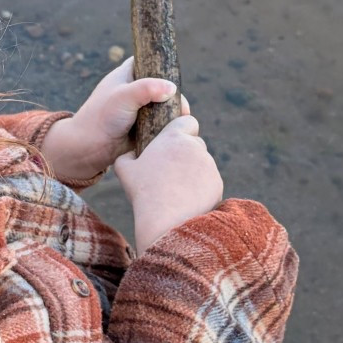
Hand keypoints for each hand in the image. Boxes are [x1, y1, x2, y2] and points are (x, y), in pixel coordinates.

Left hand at [38, 58, 180, 187]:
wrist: (88, 148)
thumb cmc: (101, 117)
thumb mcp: (124, 96)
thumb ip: (148, 88)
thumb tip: (172, 89)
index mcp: (127, 74)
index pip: (149, 60)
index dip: (163, 64)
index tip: (175, 75)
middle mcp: (135, 89)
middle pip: (162, 85)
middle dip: (174, 95)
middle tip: (181, 107)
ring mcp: (140, 109)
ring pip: (164, 106)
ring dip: (173, 113)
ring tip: (179, 120)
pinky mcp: (144, 127)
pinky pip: (162, 123)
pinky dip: (168, 126)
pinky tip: (175, 131)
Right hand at [113, 112, 223, 252]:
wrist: (168, 221)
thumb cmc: (144, 193)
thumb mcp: (125, 170)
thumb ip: (127, 156)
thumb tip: (130, 155)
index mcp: (174, 138)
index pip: (188, 120)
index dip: (182, 128)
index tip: (175, 140)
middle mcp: (195, 148)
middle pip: (195, 143)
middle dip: (187, 152)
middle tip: (172, 169)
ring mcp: (209, 166)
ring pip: (203, 163)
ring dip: (193, 171)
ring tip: (177, 190)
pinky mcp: (217, 184)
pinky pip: (210, 181)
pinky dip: (201, 188)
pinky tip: (187, 200)